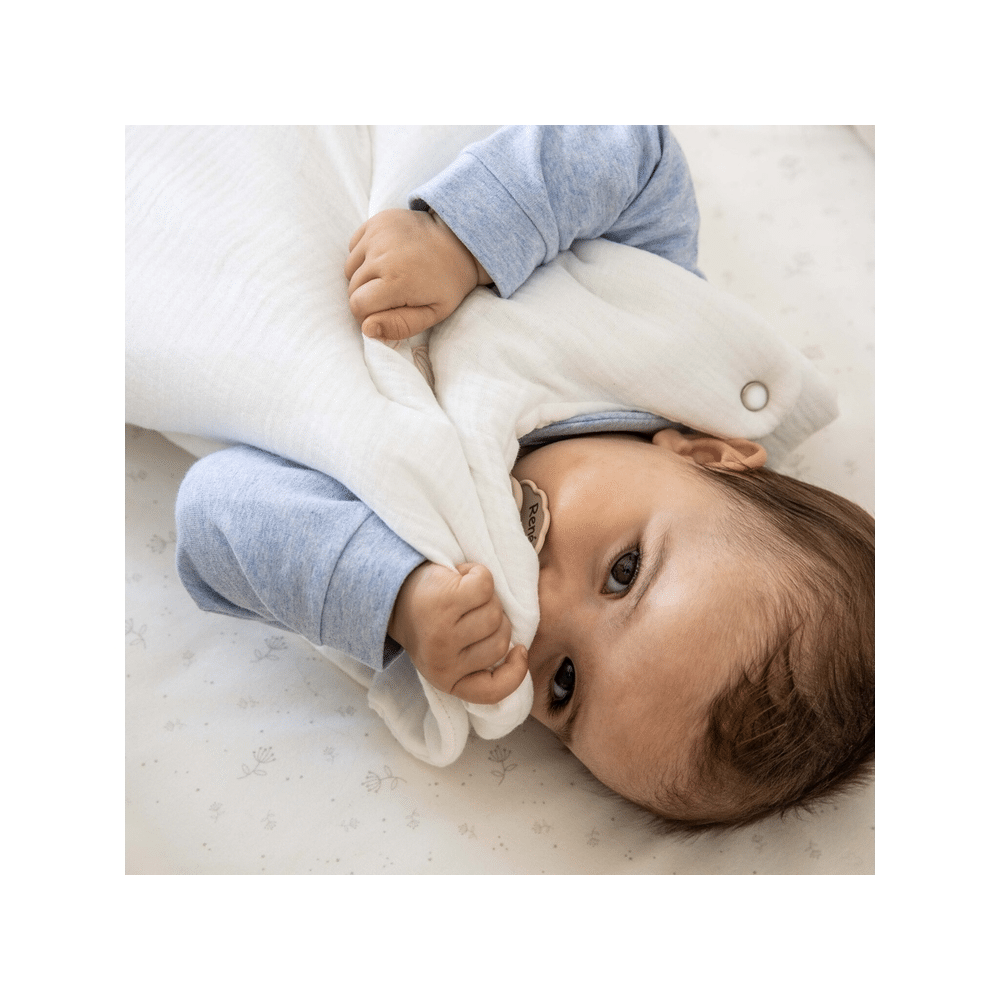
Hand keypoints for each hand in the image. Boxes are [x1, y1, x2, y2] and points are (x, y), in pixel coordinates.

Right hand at [344, 209, 491, 340]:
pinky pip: (354, 247)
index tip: (383, 312)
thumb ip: (400, 326)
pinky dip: (364, 257)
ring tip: (389, 276)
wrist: (459, 242)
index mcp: (398, 280)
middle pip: (352, 287)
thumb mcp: (433, 313)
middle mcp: (383, 254)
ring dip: (363, 277)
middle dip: (366, 297)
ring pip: (350, 268)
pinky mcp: (377, 220)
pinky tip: (386, 258)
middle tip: (390, 295)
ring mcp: (378, 234)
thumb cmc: (447, 284)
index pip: (358, 305)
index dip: (367, 315)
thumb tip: (366, 329)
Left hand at [387, 561, 527, 704]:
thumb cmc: (431, 621)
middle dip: (494, 619)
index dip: (515, 671)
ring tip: (462, 595)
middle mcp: (443, 662)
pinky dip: (478, 574)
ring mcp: (443, 632)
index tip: (519, 651)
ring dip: (485, 596)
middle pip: (502, 639)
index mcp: (447, 680)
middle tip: (468, 611)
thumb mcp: (451, 653)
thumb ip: (480, 659)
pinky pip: (485, 585)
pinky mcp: (444, 601)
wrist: (394, 592)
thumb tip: (521, 651)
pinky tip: (460, 576)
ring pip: (495, 611)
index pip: (493, 691)